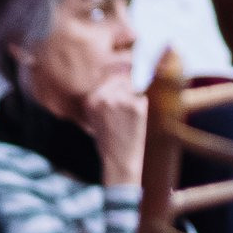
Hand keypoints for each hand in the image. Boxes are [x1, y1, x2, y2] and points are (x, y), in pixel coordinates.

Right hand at [84, 70, 148, 187]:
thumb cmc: (108, 139)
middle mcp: (103, 97)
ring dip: (134, 99)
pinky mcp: (136, 106)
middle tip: (128, 107)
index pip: (108, 75)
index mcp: (91, 98)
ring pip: (134, 87)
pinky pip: (142, 99)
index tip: (125, 74)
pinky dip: (142, 108)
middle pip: (122, 78)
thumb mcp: (96, 116)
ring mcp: (120, 100)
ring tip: (128, 119)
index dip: (119, 76)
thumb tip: (121, 72)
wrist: (118, 160)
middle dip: (128, 87)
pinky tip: (134, 122)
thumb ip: (103, 96)